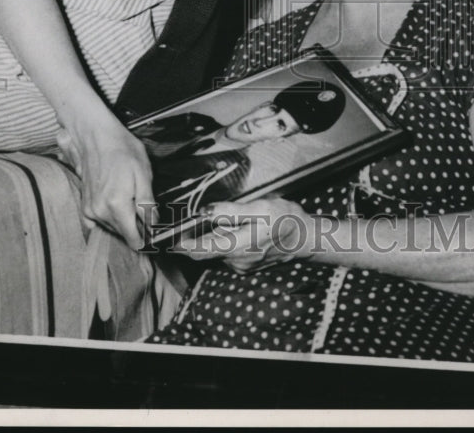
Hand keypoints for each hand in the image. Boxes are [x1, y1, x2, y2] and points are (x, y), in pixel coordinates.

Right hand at [56, 104, 155, 249]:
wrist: (97, 137)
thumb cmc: (123, 151)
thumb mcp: (144, 174)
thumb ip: (147, 203)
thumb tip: (153, 224)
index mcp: (117, 205)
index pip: (133, 237)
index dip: (145, 238)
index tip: (152, 237)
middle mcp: (100, 211)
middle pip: (122, 234)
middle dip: (135, 228)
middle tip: (144, 213)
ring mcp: (89, 209)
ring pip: (111, 228)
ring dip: (122, 223)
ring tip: (130, 202)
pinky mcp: (84, 205)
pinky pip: (97, 223)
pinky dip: (108, 220)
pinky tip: (115, 207)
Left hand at [173, 198, 311, 273]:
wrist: (305, 238)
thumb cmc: (285, 219)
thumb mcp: (260, 208)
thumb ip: (231, 211)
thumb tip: (206, 211)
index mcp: (239, 245)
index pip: (203, 250)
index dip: (183, 246)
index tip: (168, 240)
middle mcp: (237, 260)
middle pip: (208, 248)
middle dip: (200, 235)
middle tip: (200, 222)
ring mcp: (241, 265)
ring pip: (218, 249)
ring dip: (217, 235)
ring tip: (233, 221)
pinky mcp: (245, 265)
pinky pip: (228, 251)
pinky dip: (227, 240)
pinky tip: (240, 229)